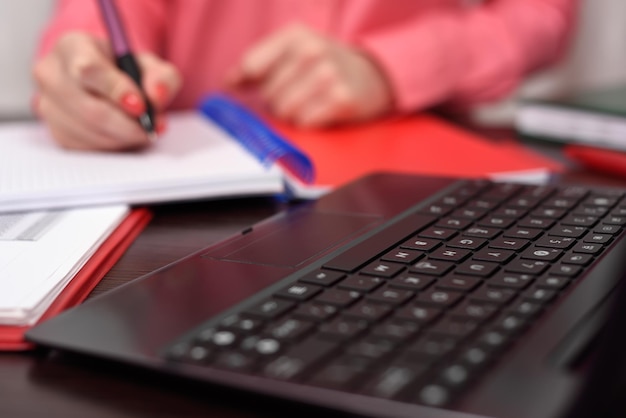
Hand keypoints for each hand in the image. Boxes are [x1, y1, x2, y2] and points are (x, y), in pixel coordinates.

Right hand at [32, 32, 181, 150]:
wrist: (106, 83)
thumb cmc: (124, 70)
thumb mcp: (150, 65)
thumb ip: (161, 76)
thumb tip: (157, 96)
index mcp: (72, 47)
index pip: (88, 70)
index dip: (116, 90)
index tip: (140, 106)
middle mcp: (52, 74)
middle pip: (90, 109)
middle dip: (127, 124)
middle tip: (151, 127)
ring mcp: (49, 106)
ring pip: (90, 132)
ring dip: (124, 137)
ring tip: (143, 129)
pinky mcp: (57, 132)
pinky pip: (88, 147)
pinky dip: (114, 145)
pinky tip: (125, 135)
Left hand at [227, 24, 393, 127]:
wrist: (373, 77)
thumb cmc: (325, 66)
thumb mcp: (291, 53)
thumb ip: (255, 66)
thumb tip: (228, 83)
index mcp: (295, 35)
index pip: (252, 66)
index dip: (252, 82)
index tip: (261, 84)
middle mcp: (312, 49)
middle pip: (269, 94)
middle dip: (279, 100)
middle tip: (300, 93)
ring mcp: (328, 74)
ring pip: (285, 110)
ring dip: (295, 114)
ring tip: (311, 102)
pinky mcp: (342, 98)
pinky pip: (305, 122)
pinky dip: (311, 122)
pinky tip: (323, 110)